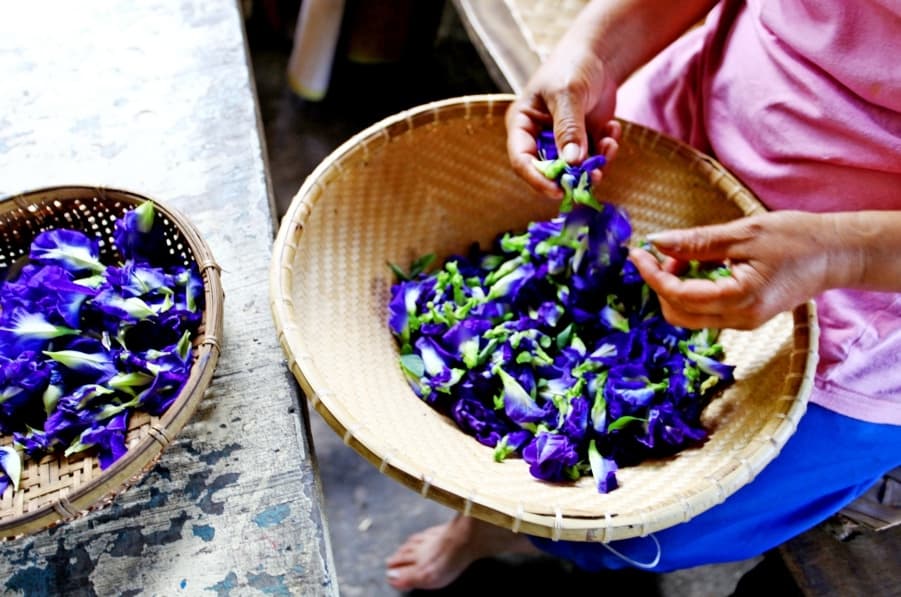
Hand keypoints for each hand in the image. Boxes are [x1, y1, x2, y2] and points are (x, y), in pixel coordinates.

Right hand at [505, 39, 620, 198]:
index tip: (558, 190)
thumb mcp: (567, 95)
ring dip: (595, 164)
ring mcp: (562, 143)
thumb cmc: (572, 67)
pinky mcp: (584, 143)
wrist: (599, 54)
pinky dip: (606, 152)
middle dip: (572, 175)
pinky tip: (613, 130)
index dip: (537, 178)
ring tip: (610, 144)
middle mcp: (539, 138)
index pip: (521, 160)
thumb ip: (568, 129)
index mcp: (523, 125)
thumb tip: (572, 163)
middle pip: (549, 171)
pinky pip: (593, 160)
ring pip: (574, 170)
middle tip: (594, 175)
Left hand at [628, 211, 832, 329]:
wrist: (836, 254)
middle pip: (677, 314)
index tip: (636, 252)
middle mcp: (739, 319)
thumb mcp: (743, 233)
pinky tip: (701, 266)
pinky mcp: (745, 318)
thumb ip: (696, 241)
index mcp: (740, 299)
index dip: (652, 275)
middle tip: (668, 252)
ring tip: (687, 256)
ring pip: (688, 316)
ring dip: (675, 288)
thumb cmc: (796, 237)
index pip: (679, 295)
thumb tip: (656, 242)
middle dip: (662, 284)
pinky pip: (704, 312)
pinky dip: (692, 291)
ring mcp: (742, 322)